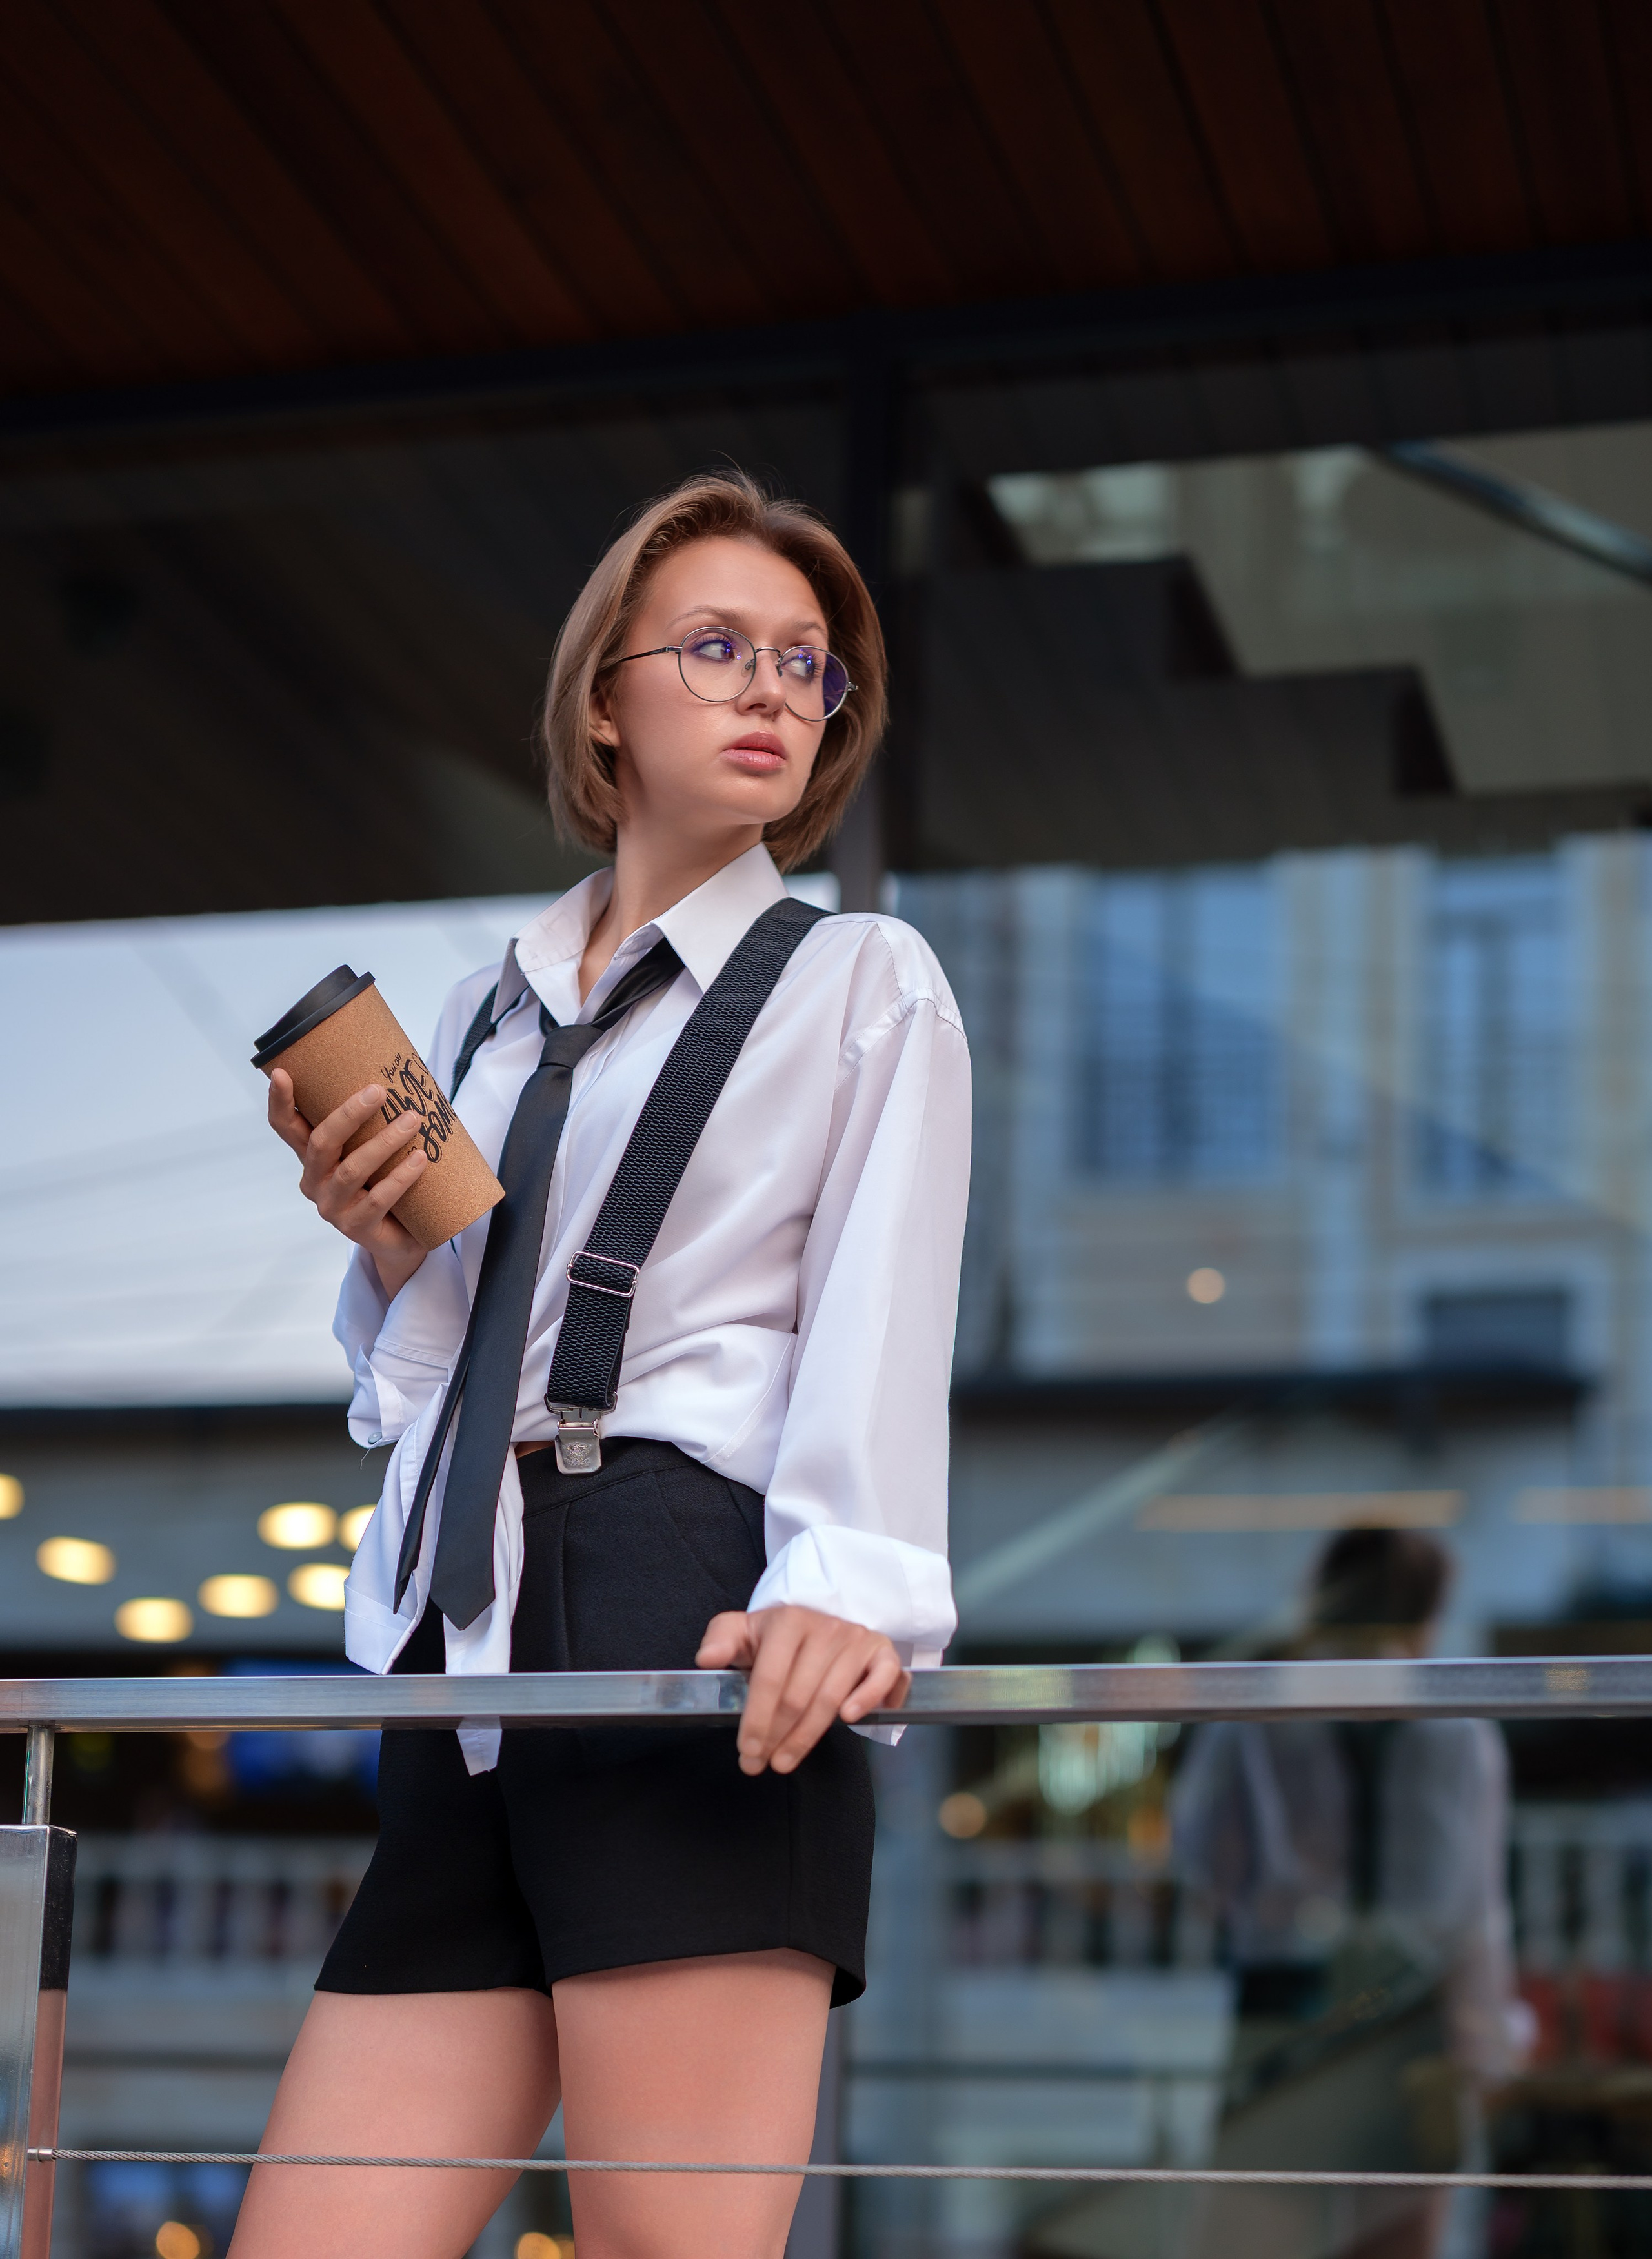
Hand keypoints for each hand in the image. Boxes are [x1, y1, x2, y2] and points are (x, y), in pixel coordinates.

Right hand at [266, 1069, 428, 1298]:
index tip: (282, 1073)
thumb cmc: (384, 1181)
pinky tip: (419, 1159)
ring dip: (384, 1142)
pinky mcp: (356, 1228)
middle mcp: (314, 1181)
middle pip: (321, 1143)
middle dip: (348, 1115)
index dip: (280, 1102)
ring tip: (413, 1120)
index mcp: (311, 1158)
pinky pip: (378, 1199)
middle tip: (379, 1091)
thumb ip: (369, 1122)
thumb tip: (395, 1071)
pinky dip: (400, 1177)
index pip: (286, 1128)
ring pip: (351, 1170)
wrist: (402, 1238)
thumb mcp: (369, 1149)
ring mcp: (332, 1207)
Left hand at [696, 1604, 909, 1775]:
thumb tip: (706, 1659)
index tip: (746, 1750)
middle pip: (798, 1695)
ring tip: (785, 1760)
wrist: (820, 1616)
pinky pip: (883, 1677)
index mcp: (788, 1621)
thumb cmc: (777, 1636)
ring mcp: (856, 1639)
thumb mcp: (743, 1630)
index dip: (756, 1719)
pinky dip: (869, 1699)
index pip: (769, 1678)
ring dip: (807, 1737)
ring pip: (832, 1698)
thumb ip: (721, 1640)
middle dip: (776, 1736)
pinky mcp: (882, 1651)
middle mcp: (825, 1627)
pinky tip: (849, 1720)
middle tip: (760, 1763)